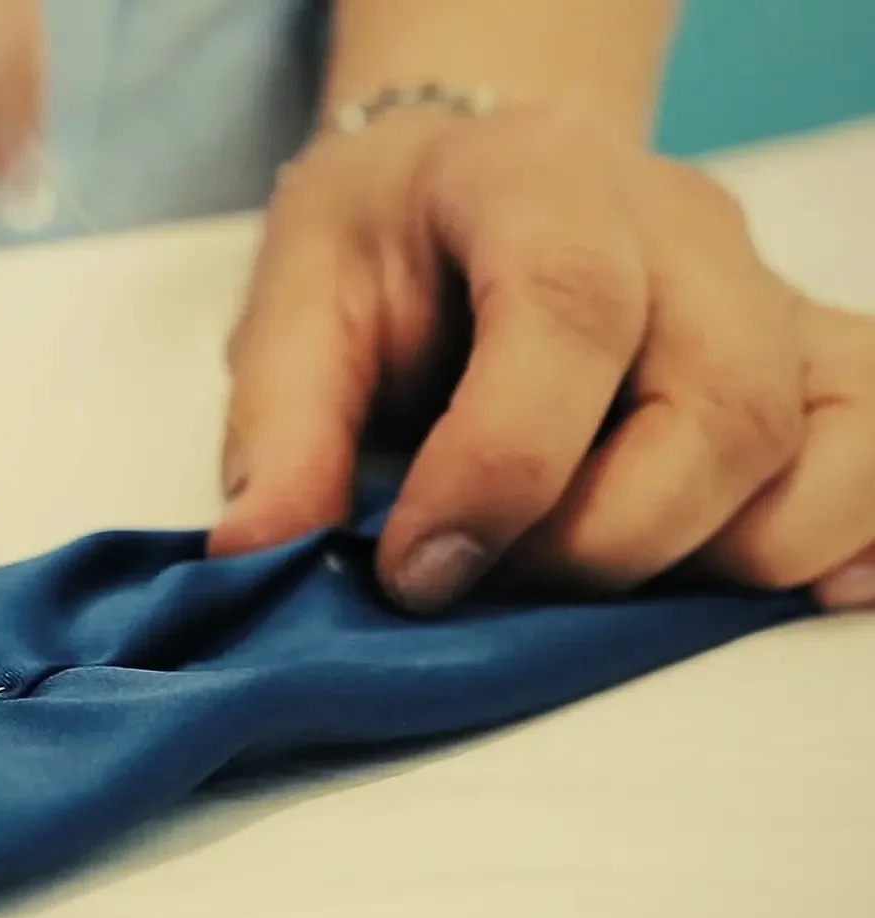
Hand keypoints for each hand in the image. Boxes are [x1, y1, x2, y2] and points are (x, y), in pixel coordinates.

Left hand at [211, 103, 874, 612]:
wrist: (467, 186)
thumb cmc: (381, 247)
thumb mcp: (298, 306)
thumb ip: (281, 425)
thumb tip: (255, 557)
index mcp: (539, 178)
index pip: (570, 308)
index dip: (503, 467)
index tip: (418, 573)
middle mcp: (681, 226)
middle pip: (720, 402)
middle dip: (602, 543)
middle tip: (491, 583)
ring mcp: (762, 290)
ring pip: (820, 441)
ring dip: (711, 558)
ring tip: (590, 580)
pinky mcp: (805, 353)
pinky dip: (843, 533)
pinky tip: (760, 585)